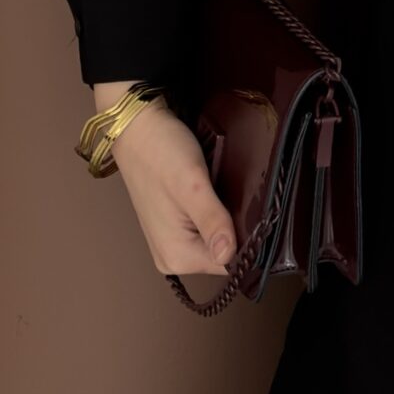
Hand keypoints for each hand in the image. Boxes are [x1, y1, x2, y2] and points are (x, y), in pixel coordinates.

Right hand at [96, 91, 236, 277]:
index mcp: (176, 256)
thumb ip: (212, 221)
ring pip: (217, 240)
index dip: (247, 242)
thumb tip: (229, 256)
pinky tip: (220, 195)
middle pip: (224, 255)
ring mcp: (172, 243)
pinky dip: (217, 214)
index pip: (229, 264)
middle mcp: (172, 258)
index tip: (255, 215)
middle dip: (237, 230)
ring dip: (228, 220)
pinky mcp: (174, 226)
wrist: (138, 128)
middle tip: (241, 197)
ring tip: (230, 193)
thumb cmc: (162, 153)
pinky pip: (206, 229)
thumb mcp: (192, 185)